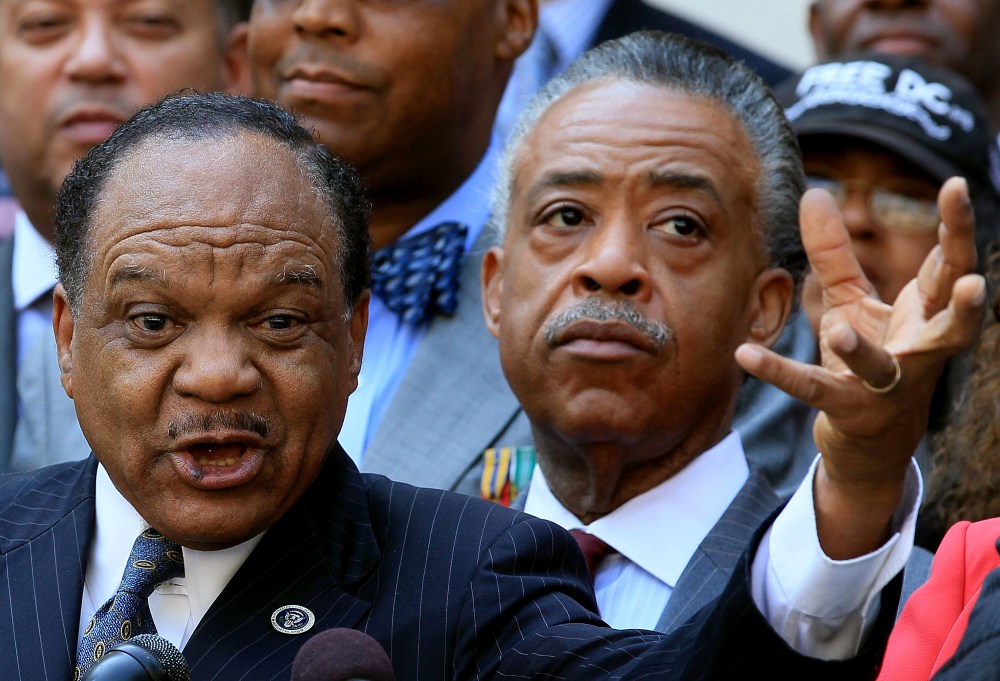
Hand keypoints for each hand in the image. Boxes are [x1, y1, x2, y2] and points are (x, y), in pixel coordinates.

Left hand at [736, 177, 985, 557]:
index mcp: (924, 317)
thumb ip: (834, 251)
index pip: (948, 266)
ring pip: (879, 367)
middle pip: (948, 323)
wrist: (870, 442)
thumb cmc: (870, 360)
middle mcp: (917, 351)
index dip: (955, 229)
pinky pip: (810, 389)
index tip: (955, 186)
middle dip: (964, 301)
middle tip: (973, 281)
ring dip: (859, 350)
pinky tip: (743, 353)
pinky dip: (778, 372)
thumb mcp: (850, 302)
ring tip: (838, 329)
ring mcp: (885, 386)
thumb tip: (815, 192)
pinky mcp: (847, 409)